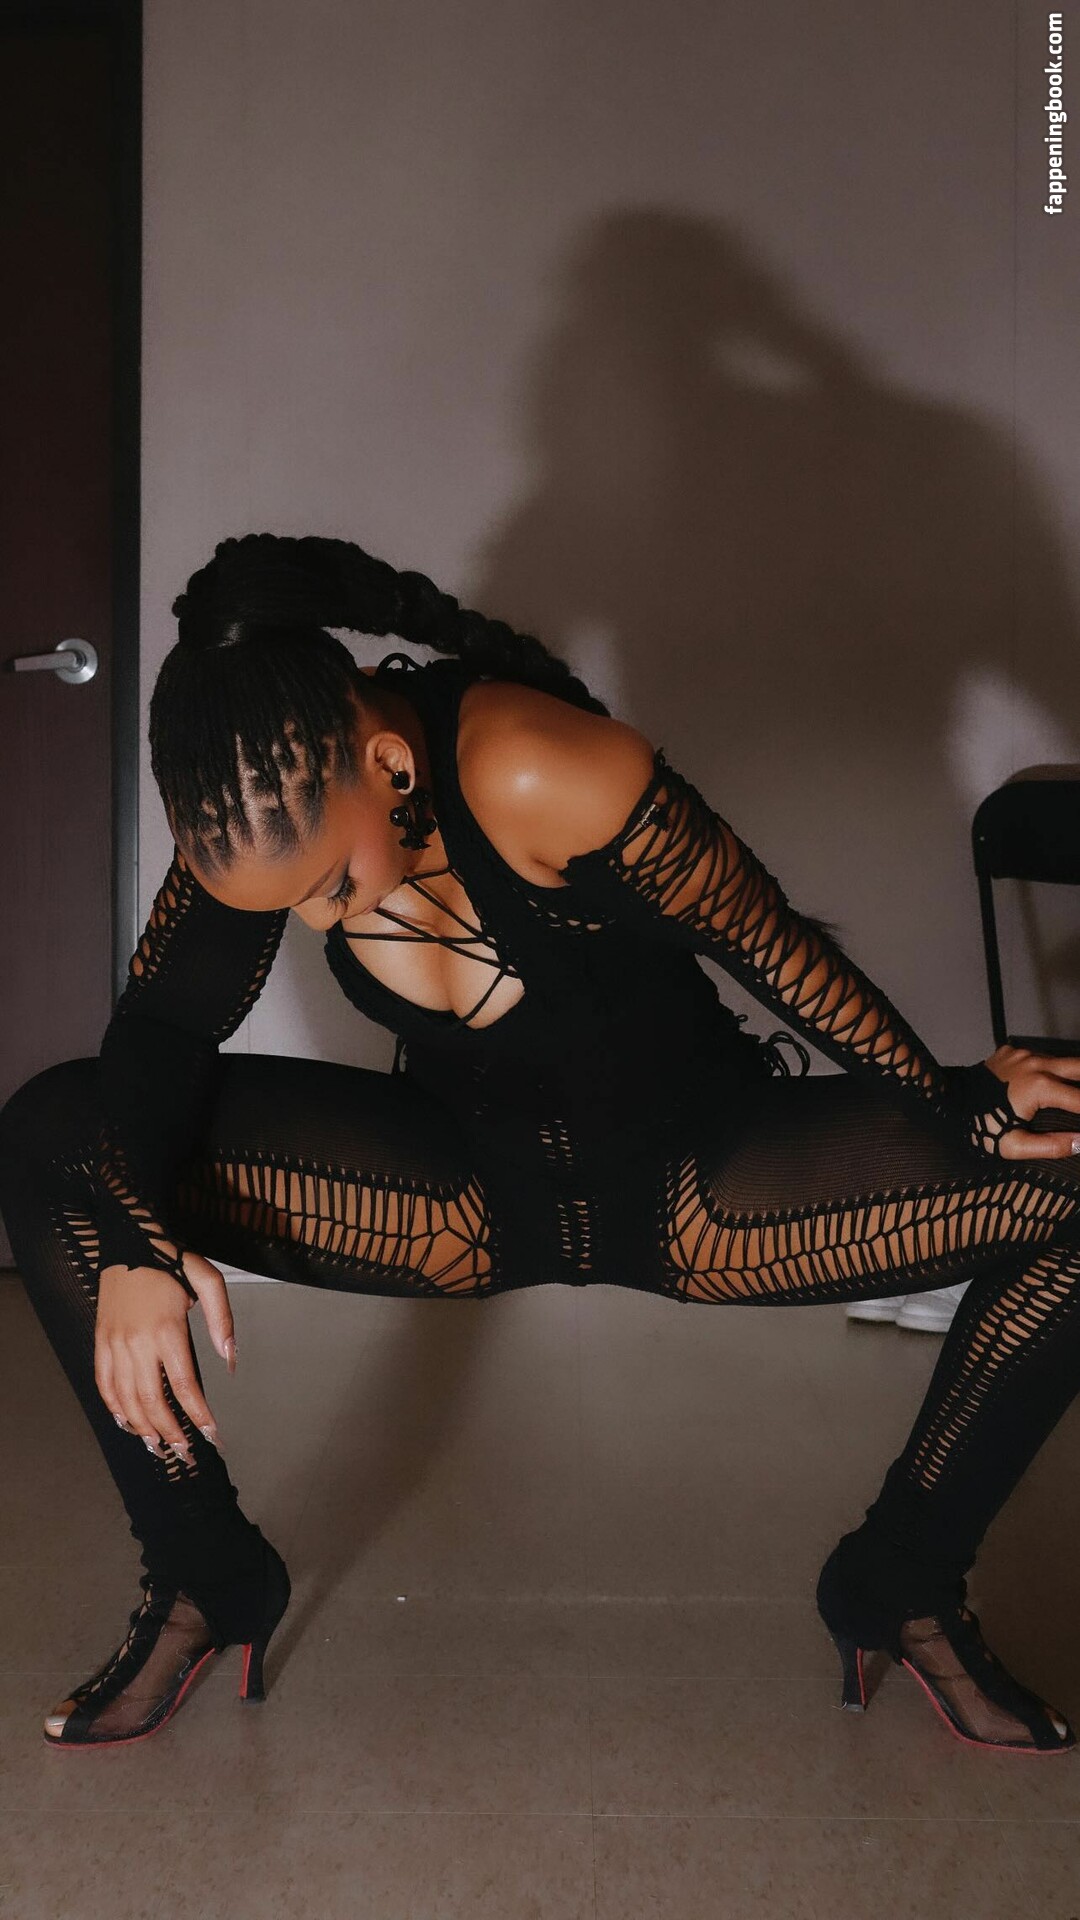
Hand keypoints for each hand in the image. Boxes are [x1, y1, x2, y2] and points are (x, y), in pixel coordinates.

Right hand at [95, 1250, 235, 1460]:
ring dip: (142, 1427)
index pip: (183, 1385)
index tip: (211, 1434)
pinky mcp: (100, 1340)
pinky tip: (126, 1423)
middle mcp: (137, 1342)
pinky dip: (113, 1407)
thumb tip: (230, 1360)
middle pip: (152, 1400)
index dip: (197, 1414)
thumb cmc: (172, 1260)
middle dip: (170, 1431)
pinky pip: (103, 1383)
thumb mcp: (208, 1279)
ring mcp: (114, 1343)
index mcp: (166, 1329)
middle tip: (185, 1452)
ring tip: (158, 1447)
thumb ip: (222, 1320)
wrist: (128, 1238)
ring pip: (125, 1398)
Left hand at [978, 1045, 1079, 1160]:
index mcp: (1040, 1087)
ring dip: (1071, 1074)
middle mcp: (1036, 1064)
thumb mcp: (1013, 1145)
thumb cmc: (978, 1127)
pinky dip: (1048, 1068)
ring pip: (1060, 1060)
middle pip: (1079, 1066)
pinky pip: (1038, 1057)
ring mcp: (1023, 1054)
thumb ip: (1051, 1146)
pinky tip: (1051, 1082)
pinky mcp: (1011, 1050)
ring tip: (1071, 1092)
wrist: (945, 1102)